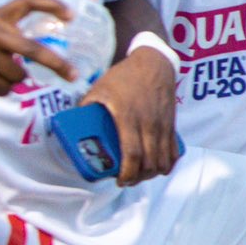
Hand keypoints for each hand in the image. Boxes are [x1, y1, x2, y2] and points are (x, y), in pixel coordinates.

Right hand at [0, 0, 74, 95]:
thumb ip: (12, 31)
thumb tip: (50, 47)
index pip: (28, 2)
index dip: (52, 5)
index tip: (71, 16)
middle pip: (33, 50)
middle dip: (57, 65)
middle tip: (73, 75)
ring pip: (19, 76)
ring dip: (14, 79)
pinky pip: (4, 89)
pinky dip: (0, 88)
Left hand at [79, 49, 178, 185]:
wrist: (153, 63)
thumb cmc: (123, 76)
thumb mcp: (98, 88)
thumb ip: (85, 107)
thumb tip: (71, 125)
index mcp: (128, 117)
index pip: (132, 154)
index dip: (127, 173)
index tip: (119, 180)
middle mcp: (148, 123)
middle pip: (149, 162)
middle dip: (138, 178)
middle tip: (126, 180)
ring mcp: (162, 124)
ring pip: (163, 159)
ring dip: (153, 173)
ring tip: (140, 175)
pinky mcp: (172, 124)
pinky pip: (174, 150)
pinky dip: (169, 163)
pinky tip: (160, 168)